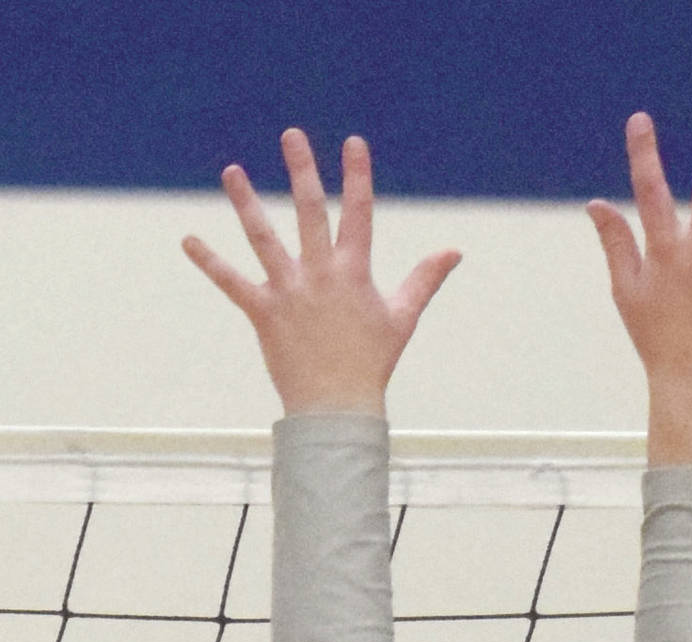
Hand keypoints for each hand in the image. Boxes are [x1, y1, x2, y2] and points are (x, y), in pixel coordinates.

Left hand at [183, 130, 459, 416]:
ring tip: (232, 171)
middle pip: (310, 213)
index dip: (358, 178)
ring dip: (247, 202)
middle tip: (292, 136)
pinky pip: (232, 282)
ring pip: (263, 238)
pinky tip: (189, 240)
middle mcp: (319, 276)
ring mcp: (289, 292)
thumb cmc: (373, 362)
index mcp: (354, 274)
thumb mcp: (403, 318)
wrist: (338, 406)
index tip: (354, 144)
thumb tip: (453, 252)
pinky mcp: (263, 312)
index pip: (359, 216)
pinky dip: (209, 262)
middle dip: (303, 172)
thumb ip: (424, 279)